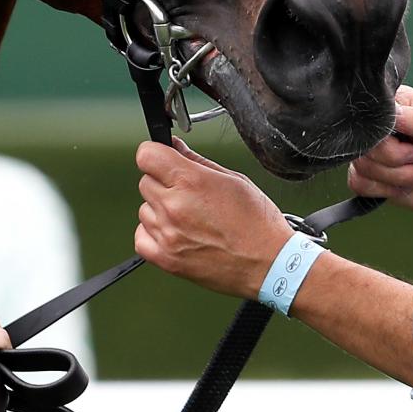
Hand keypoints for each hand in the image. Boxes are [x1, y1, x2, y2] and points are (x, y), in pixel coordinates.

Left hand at [133, 141, 292, 299]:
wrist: (271, 265)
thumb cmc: (258, 224)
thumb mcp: (233, 180)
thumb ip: (196, 160)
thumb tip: (174, 146)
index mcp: (191, 182)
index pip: (146, 155)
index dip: (155, 154)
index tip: (164, 160)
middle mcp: (174, 207)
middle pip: (145, 181)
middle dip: (163, 183)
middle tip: (188, 195)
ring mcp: (168, 234)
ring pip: (144, 209)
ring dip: (160, 211)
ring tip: (191, 219)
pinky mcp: (166, 259)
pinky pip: (141, 237)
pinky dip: (153, 235)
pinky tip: (177, 234)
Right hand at [347, 85, 412, 220]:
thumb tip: (385, 113)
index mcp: (392, 105)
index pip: (368, 113)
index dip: (385, 133)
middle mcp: (376, 126)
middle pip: (362, 142)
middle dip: (396, 159)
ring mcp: (369, 150)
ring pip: (361, 165)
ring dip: (397, 177)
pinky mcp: (365, 175)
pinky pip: (359, 183)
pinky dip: (386, 190)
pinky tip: (404, 186)